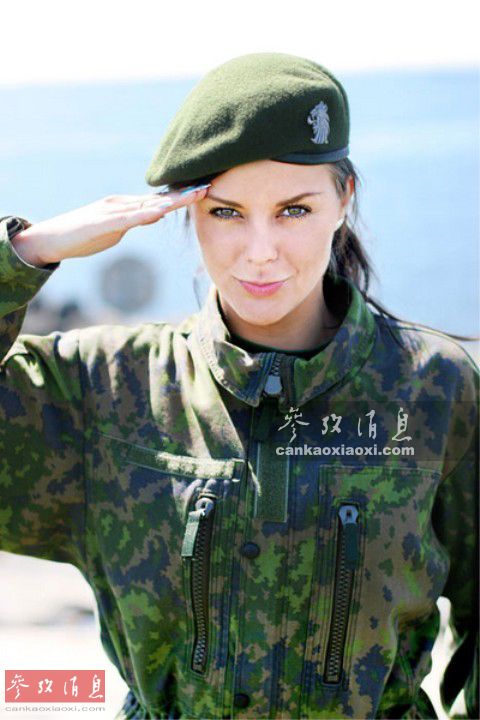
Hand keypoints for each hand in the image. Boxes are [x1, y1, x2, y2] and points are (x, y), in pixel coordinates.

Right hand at [10, 185, 209, 266]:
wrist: (51, 239)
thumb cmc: (82, 237)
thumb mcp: (115, 230)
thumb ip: (135, 221)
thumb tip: (156, 215)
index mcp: (124, 206)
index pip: (158, 200)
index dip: (181, 196)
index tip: (203, 191)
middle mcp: (120, 203)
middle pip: (157, 198)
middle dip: (183, 195)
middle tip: (207, 186)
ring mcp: (111, 211)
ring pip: (147, 204)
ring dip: (171, 200)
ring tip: (193, 195)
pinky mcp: (101, 222)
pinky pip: (128, 218)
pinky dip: (146, 214)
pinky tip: (161, 212)